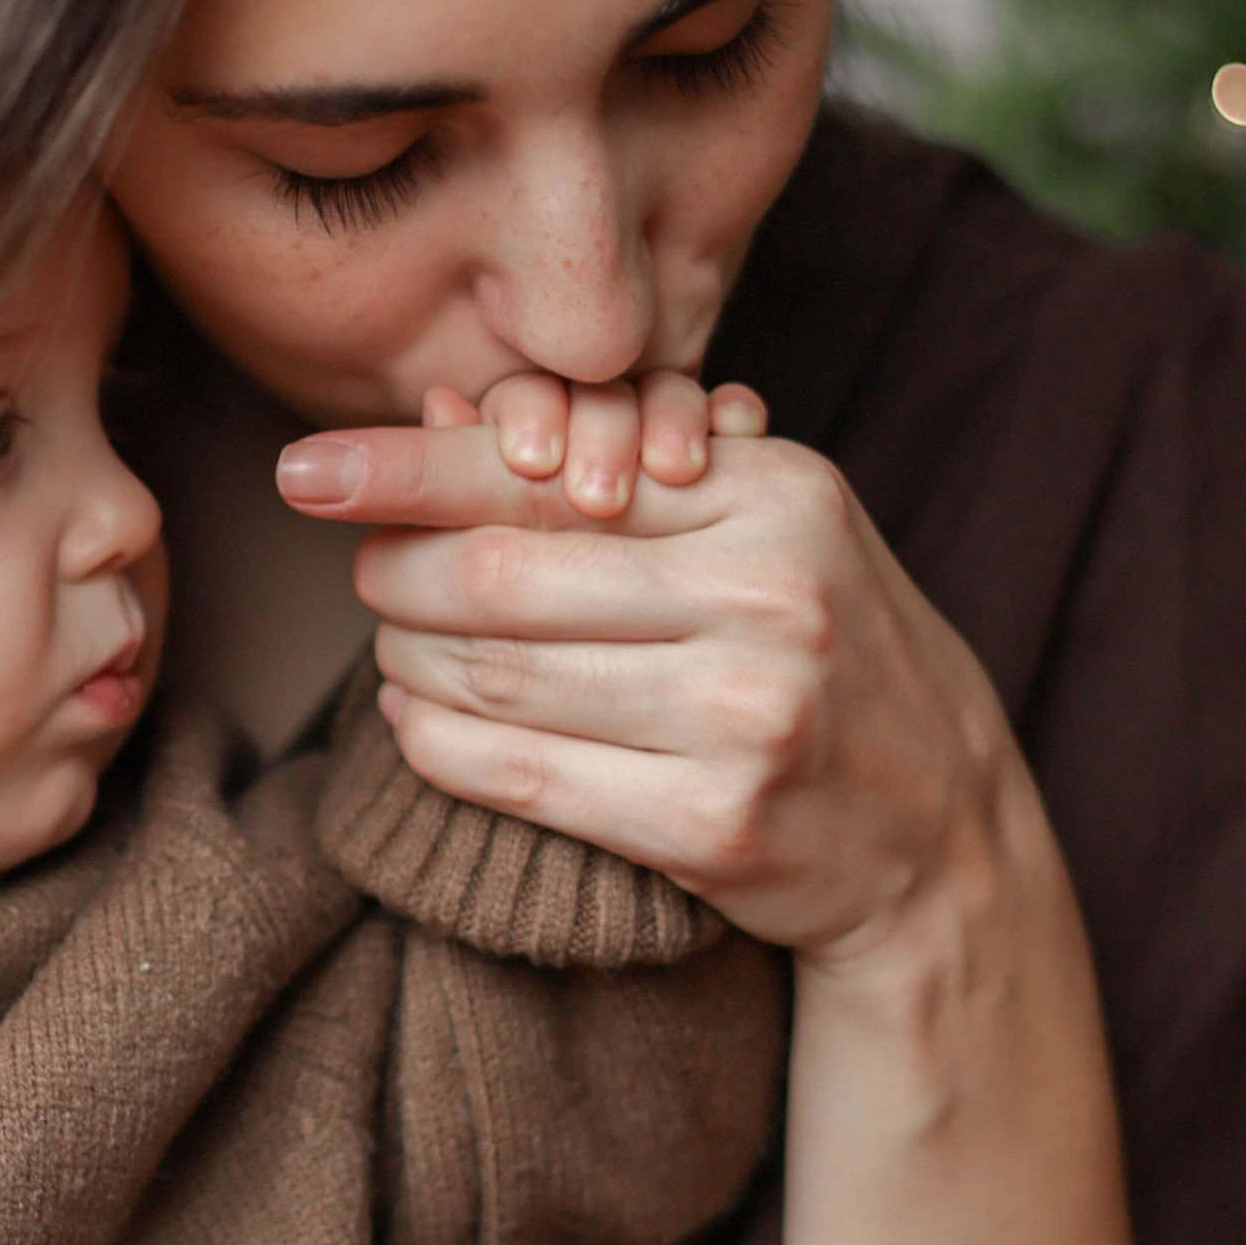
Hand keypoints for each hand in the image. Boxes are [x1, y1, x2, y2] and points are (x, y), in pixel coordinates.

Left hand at [276, 372, 1020, 965]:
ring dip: (408, 660)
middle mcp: (768, 597)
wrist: (942, 835)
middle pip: (499, 576)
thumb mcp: (770, 530)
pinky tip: (419, 722)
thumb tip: (438, 408)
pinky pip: (521, 776)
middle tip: (364, 571)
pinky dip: (440, 746)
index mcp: (781, 496)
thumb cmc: (828, 654)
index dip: (408, 467)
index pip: (550, 471)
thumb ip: (627, 474)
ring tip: (391, 646)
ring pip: (495, 678)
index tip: (303, 467)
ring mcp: (744, 719)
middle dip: (396, 573)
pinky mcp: (712, 827)